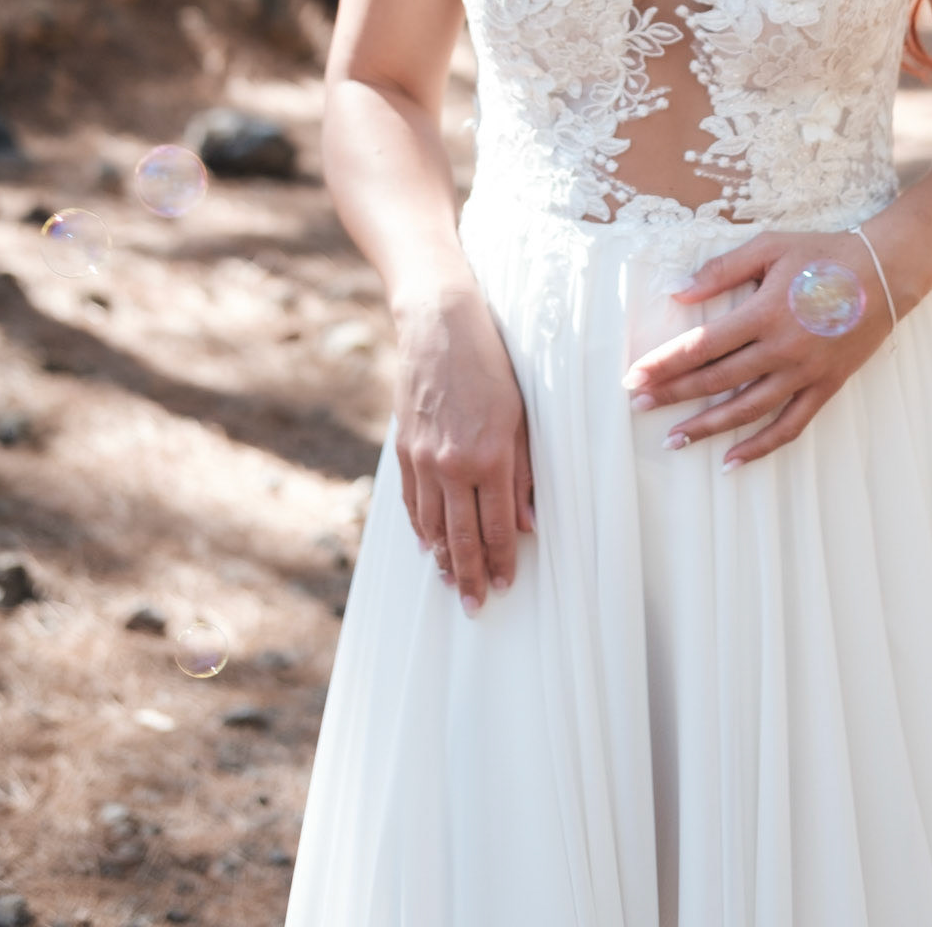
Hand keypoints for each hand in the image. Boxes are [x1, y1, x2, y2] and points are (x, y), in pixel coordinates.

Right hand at [391, 278, 535, 613]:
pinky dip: (420, 528)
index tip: (506, 585)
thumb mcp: (521, 414)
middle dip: (471, 576)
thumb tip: (528, 522)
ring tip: (453, 584)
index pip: (497, 526)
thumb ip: (524, 471)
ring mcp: (422, 459)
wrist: (439, 325)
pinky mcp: (403, 449)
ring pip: (432, 525)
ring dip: (443, 560)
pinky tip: (427, 544)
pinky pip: (412, 502)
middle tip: (476, 607)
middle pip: (461, 536)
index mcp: (489, 457)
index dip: (502, 561)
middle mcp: (452, 465)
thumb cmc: (490, 363)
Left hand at [621, 228, 896, 469]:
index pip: (702, 346)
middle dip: (672, 395)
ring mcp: (805, 374)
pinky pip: (789, 426)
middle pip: (717, 381)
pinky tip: (732, 460)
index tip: (634, 377)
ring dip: (707, 427)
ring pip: (747, 410)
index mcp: (764, 313)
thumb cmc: (824, 253)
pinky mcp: (825, 388)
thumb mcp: (770, 247)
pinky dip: (760, 447)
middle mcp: (782, 350)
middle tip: (637, 406)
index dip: (664, 363)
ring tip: (673, 439)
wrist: (886, 272)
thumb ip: (722, 270)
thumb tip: (678, 292)